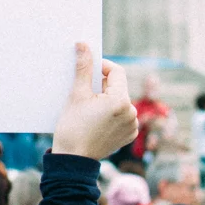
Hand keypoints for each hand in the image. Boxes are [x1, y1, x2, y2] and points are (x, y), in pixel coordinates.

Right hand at [51, 42, 136, 159]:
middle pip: (118, 87)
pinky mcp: (129, 135)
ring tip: (89, 107)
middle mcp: (131, 112)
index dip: (102, 67)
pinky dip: (111, 114)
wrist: (73, 160)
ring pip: (120, 102)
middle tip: (84, 91)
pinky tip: (96, 119)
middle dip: (102, 85)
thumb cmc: (72, 127)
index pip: (117, 72)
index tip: (88, 69)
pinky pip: (122, 116)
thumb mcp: (77, 94)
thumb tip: (83, 45)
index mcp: (121, 100)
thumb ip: (83, 68)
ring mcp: (132, 125)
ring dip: (106, 99)